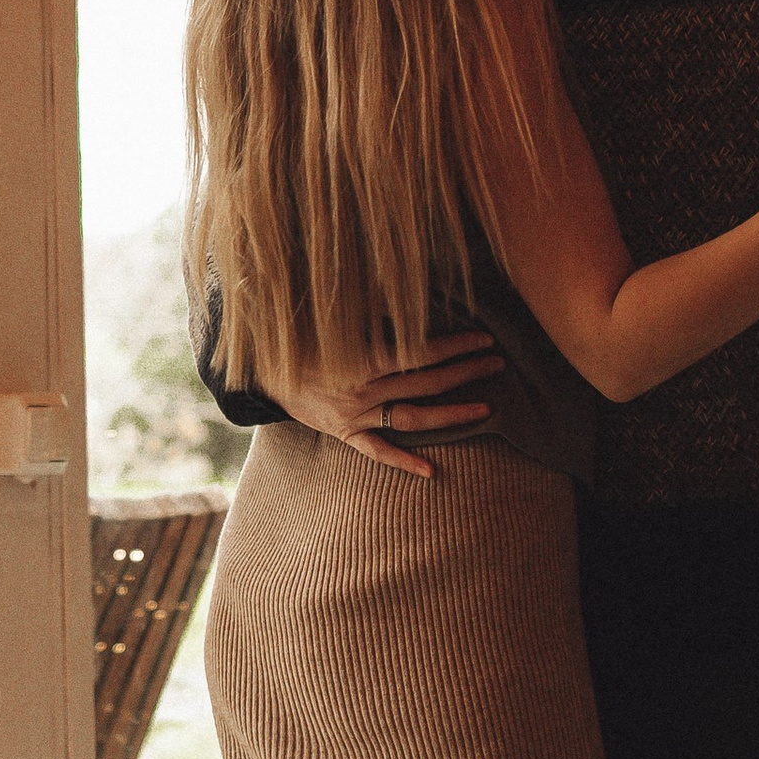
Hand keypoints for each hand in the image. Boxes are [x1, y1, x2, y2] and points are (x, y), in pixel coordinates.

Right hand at [276, 328, 502, 478]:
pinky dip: (403, 461)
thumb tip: (408, 288)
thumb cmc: (297, 334)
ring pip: (412, 417)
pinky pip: (376, 451)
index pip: (422, 352)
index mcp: (362, 356)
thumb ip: (370, 306)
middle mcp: (363, 388)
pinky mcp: (344, 432)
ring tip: (486, 408)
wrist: (259, 368)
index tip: (484, 339)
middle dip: (466, 373)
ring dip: (451, 414)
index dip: (456, 346)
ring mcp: (355, 414)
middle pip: (426, 383)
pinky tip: (431, 471)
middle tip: (499, 364)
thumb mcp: (331, 314)